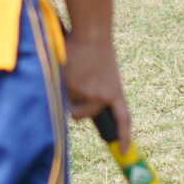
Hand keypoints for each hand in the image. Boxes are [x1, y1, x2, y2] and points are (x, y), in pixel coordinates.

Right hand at [61, 28, 128, 142]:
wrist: (92, 32)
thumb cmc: (97, 51)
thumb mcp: (104, 75)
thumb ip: (97, 92)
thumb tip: (76, 113)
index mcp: (115, 92)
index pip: (123, 119)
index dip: (123, 136)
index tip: (122, 151)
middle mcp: (103, 96)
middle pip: (84, 114)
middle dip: (75, 108)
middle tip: (75, 90)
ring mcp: (87, 93)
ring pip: (69, 103)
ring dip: (67, 92)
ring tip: (74, 72)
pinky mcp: (71, 86)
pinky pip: (60, 92)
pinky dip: (60, 82)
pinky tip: (68, 67)